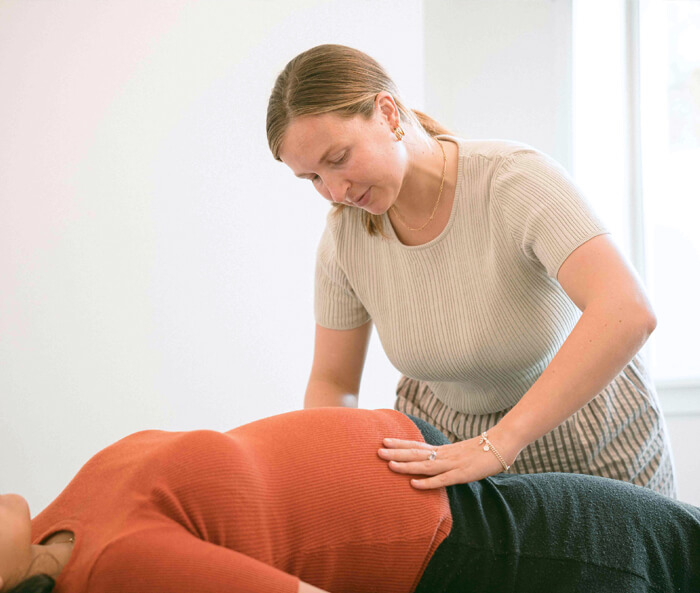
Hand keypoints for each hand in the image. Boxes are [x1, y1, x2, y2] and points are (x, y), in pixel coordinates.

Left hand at [377, 433, 516, 488]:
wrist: (503, 444)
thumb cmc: (483, 449)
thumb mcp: (460, 452)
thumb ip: (447, 456)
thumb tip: (434, 459)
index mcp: (443, 449)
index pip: (417, 445)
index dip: (401, 443)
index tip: (384, 440)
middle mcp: (444, 455)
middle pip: (416, 453)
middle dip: (396, 452)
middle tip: (378, 450)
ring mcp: (452, 464)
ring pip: (425, 465)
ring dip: (407, 466)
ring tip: (389, 465)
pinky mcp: (462, 474)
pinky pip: (442, 480)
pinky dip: (427, 483)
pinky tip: (414, 484)